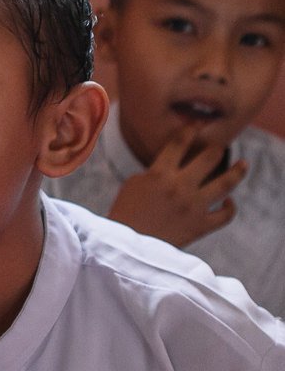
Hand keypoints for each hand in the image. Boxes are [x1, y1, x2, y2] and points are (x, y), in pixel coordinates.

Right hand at [107, 126, 246, 246]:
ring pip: (226, 183)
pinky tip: (228, 201)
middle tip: (219, 144)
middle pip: (208, 158)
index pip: (179, 143)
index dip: (190, 129)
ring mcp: (194, 207)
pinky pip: (226, 215)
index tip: (197, 123)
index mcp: (160, 174)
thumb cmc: (126, 212)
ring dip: (238, 171)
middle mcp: (180, 187)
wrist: (129, 247)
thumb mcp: (134, 184)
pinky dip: (230, 207)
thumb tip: (175, 166)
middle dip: (216, 147)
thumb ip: (156, 171)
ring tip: (244, 163)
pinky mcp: (201, 226)